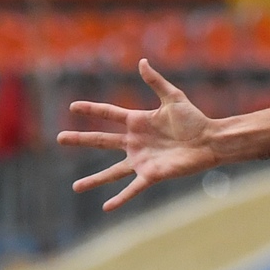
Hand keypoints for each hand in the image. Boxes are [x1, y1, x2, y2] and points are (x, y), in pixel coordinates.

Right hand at [57, 59, 220, 208]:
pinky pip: (133, 188)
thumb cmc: (194, 119)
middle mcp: (135, 142)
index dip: (92, 109)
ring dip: (94, 180)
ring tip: (76, 187)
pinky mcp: (152, 174)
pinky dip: (120, 199)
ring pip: (112, 172)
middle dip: (81, 140)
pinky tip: (106, 208)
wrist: (210, 140)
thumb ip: (156, 81)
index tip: (73, 107)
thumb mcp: (173, 97)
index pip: (109, 114)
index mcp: (138, 122)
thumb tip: (142, 61)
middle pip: (102, 141)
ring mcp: (141, 160)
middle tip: (59, 138)